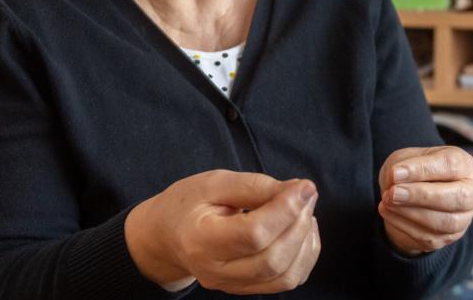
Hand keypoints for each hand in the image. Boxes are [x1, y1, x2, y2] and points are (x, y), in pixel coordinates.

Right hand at [125, 170, 320, 293]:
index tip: (304, 186)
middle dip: (299, 224)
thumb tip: (298, 190)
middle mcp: (215, 271)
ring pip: (285, 276)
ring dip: (305, 241)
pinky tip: (301, 230)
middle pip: (272, 259)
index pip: (253, 234)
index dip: (286, 210)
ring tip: (304, 210)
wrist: (167, 235)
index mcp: (201, 239)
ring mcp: (231, 285)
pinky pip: (287, 281)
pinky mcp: (246, 289)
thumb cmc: (189, 203)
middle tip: (305, 194)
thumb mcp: (215, 182)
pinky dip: (304, 256)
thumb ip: (255, 186)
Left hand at [377, 146, 472, 255]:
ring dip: (410, 212)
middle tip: (393, 193)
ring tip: (387, 201)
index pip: (450, 165)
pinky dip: (403, 224)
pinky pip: (428, 236)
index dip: (422, 170)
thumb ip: (401, 164)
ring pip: (444, 221)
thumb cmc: (414, 172)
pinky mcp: (448, 237)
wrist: (412, 197)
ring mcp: (463, 218)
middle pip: (458, 197)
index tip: (395, 173)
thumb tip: (395, 177)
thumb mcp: (405, 159)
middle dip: (421, 195)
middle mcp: (471, 192)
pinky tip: (388, 212)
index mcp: (464, 165)